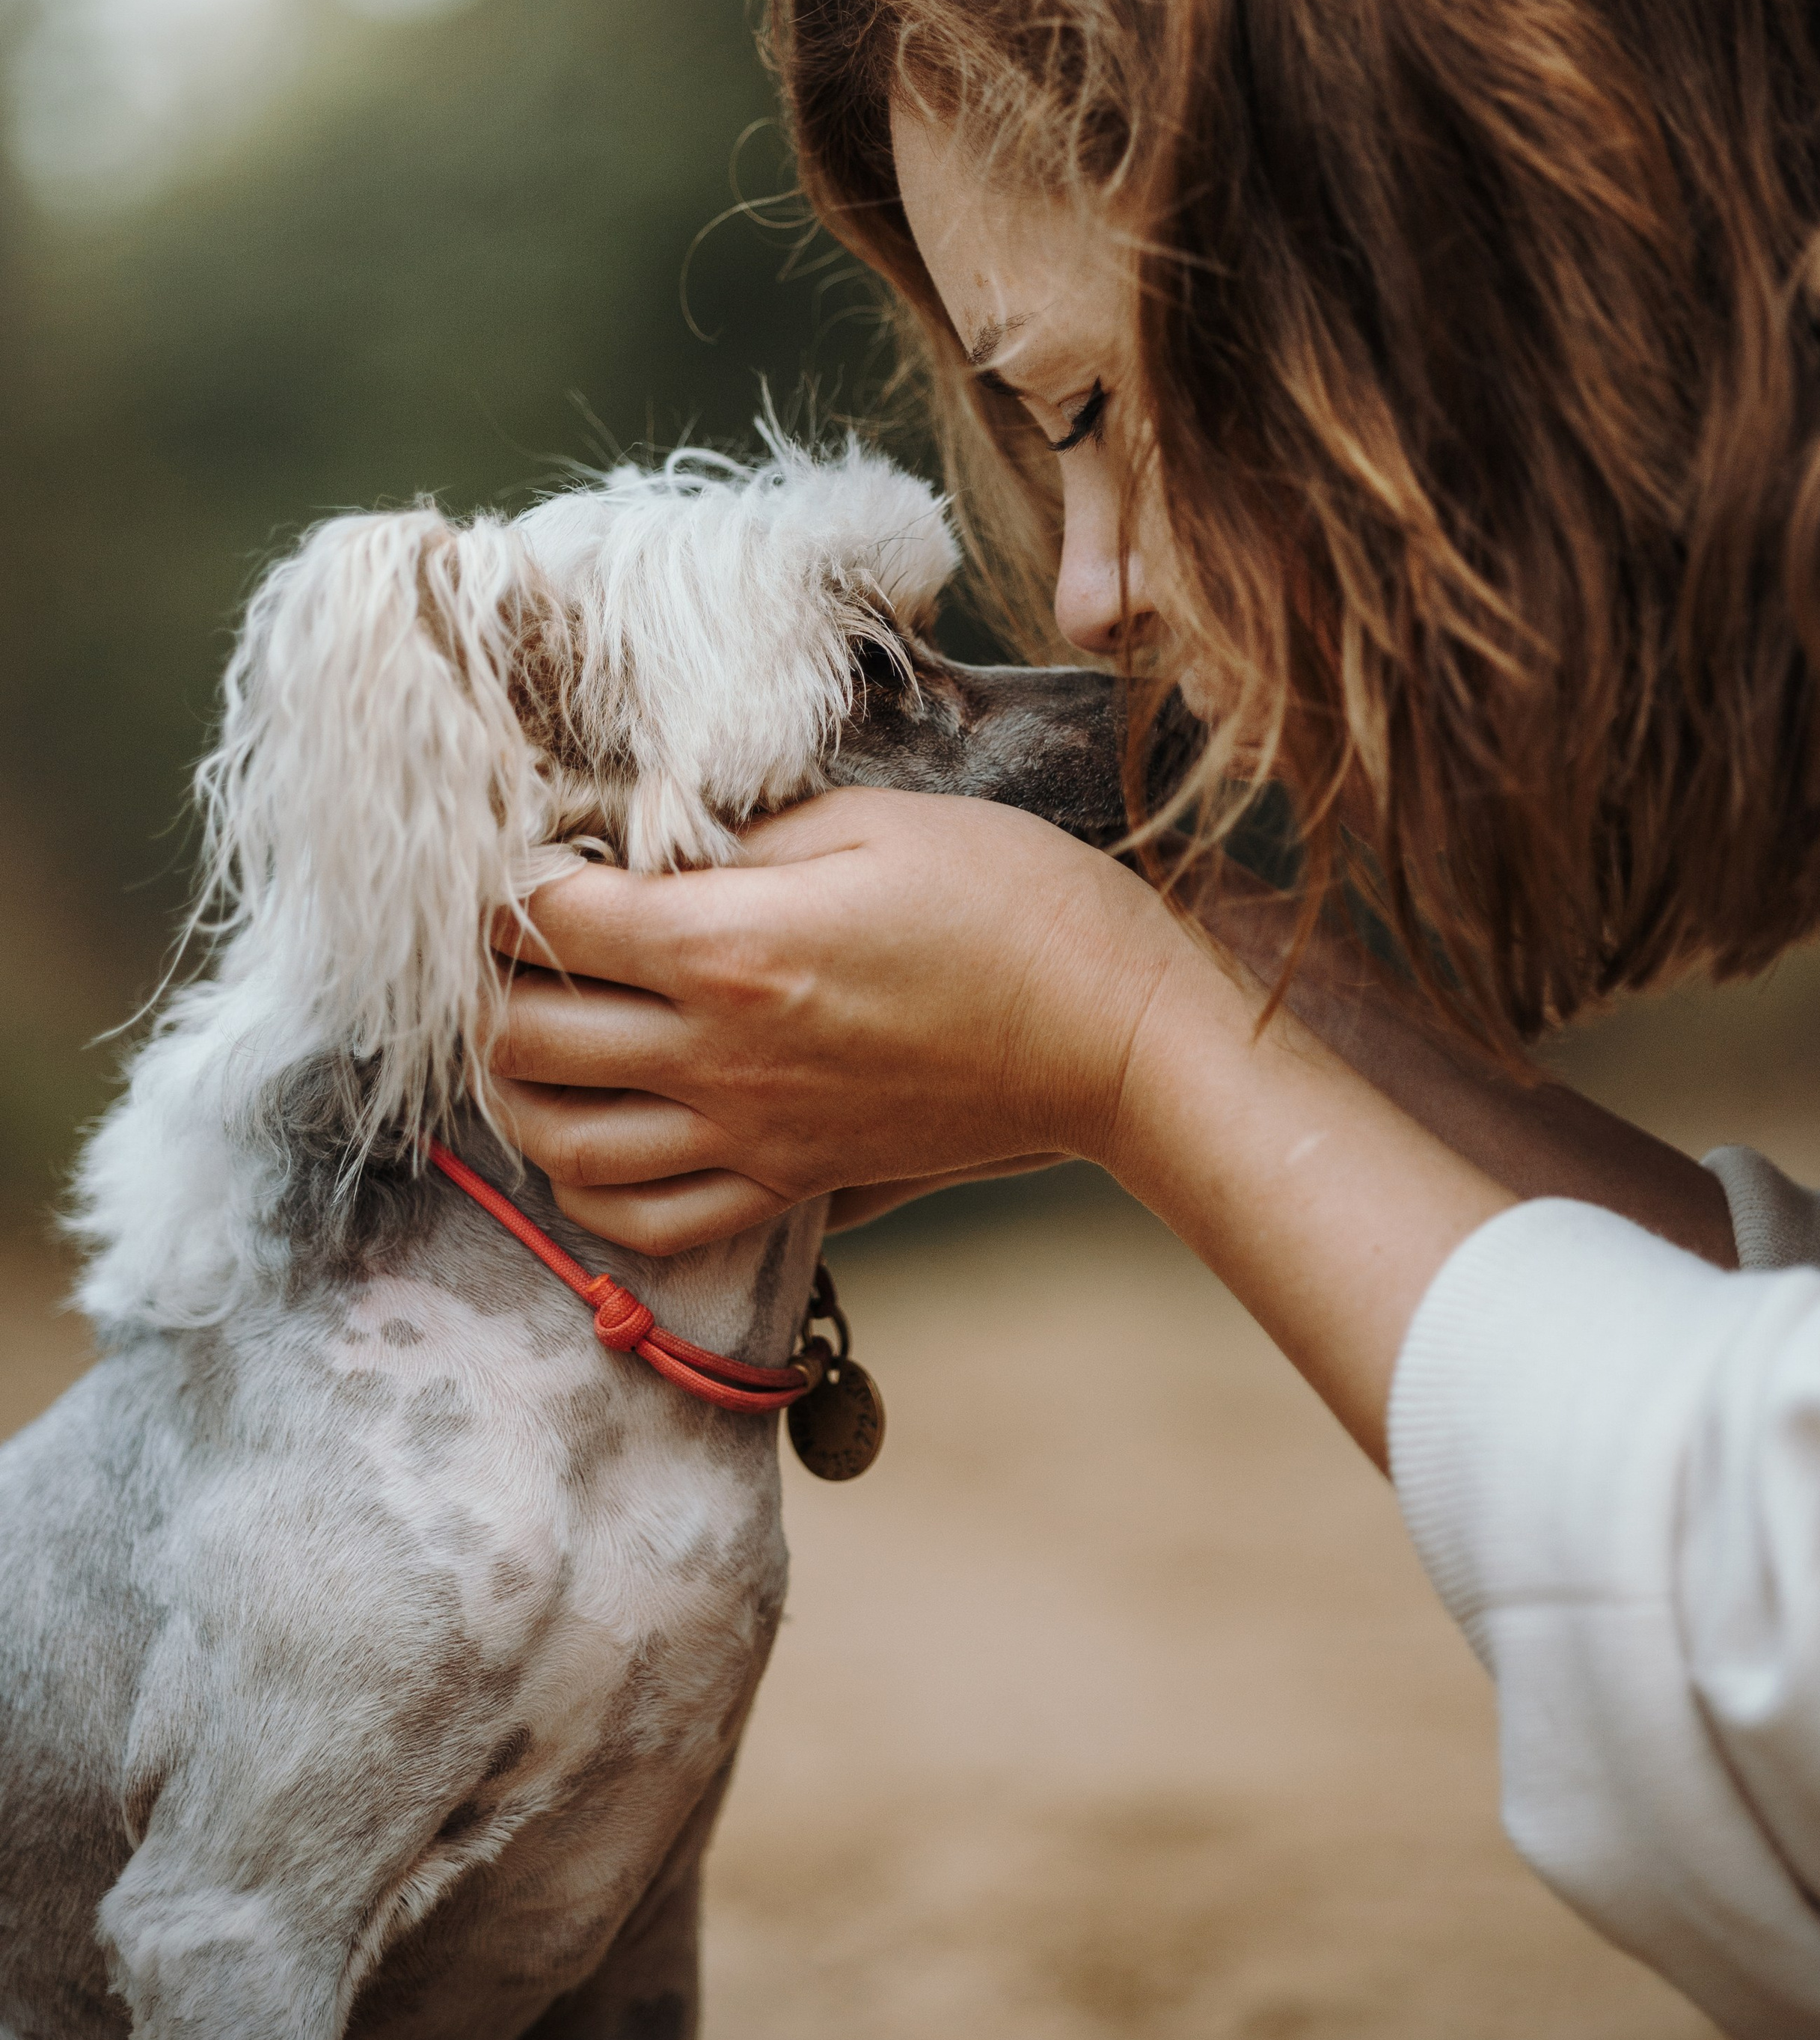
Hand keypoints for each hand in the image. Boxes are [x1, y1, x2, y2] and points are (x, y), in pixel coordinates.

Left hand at [489, 787, 1193, 1254]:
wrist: (1113, 1032)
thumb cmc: (1011, 901)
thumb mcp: (870, 820)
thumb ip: (736, 829)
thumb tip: (636, 836)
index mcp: (732, 946)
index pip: (548, 918)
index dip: (506, 879)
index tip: (521, 853)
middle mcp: (720, 1055)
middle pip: (522, 1034)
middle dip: (486, 979)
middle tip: (504, 938)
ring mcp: (751, 1134)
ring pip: (559, 1140)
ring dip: (514, 1085)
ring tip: (525, 1032)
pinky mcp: (790, 1182)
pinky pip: (643, 1220)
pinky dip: (586, 1185)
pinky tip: (587, 1133)